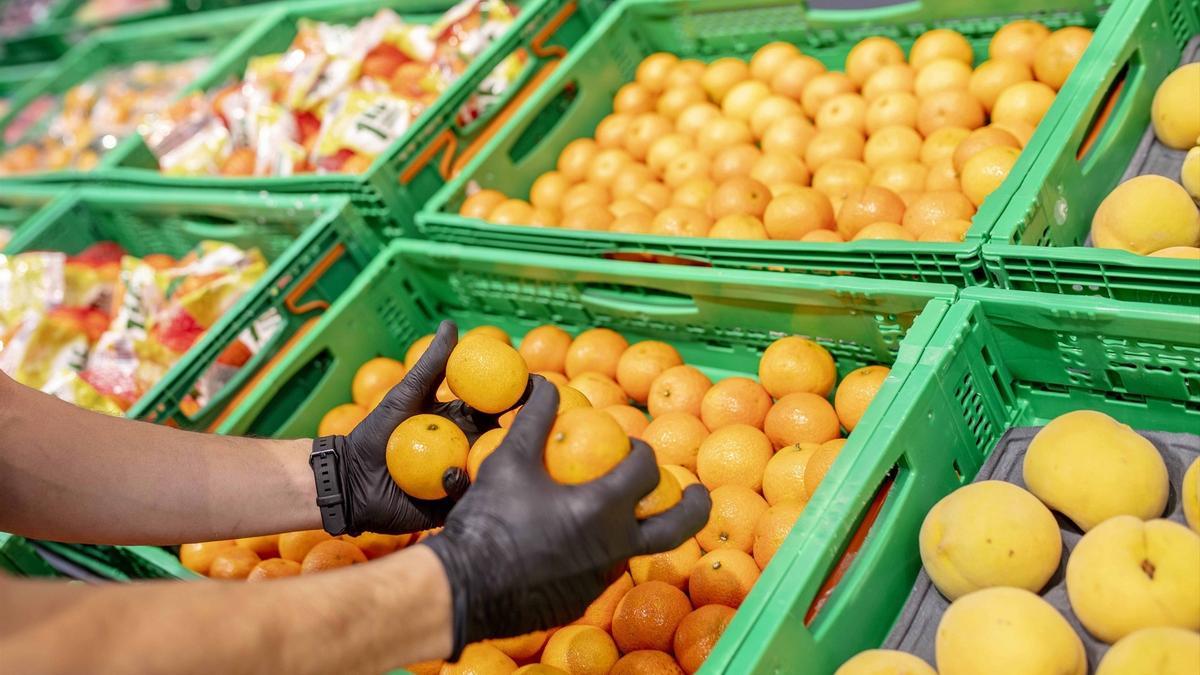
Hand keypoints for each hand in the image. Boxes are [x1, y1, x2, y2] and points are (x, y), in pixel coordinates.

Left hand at [333, 320, 519, 534]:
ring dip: (504, 463)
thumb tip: (452, 324)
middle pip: (503, 440)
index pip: (497, 408)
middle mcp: (468, 450)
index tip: (535, 385)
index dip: (517, 398)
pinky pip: (471, 497)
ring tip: (509, 454)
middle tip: (541, 421)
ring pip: (492, 471)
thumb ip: (431, 365)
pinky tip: (465, 478)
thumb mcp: (406, 395)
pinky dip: (472, 488)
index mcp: (461, 424)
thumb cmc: (376, 434)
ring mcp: (463, 479)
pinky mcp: (453, 505)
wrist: (350, 479)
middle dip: (526, 431)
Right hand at [424, 377, 710, 654]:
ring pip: (632, 551)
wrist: (460, 587)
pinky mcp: (580, 603)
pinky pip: (599, 573)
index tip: (632, 447)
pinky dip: (596, 554)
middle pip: (676, 528)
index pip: (645, 472)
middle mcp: (614, 549)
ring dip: (632, 529)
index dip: (643, 453)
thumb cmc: (488, 519)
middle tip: (697, 491)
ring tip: (614, 513)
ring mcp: (600, 582)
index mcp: (603, 509)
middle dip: (694, 506)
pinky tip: (570, 544)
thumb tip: (545, 382)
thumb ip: (534, 419)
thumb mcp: (508, 460)